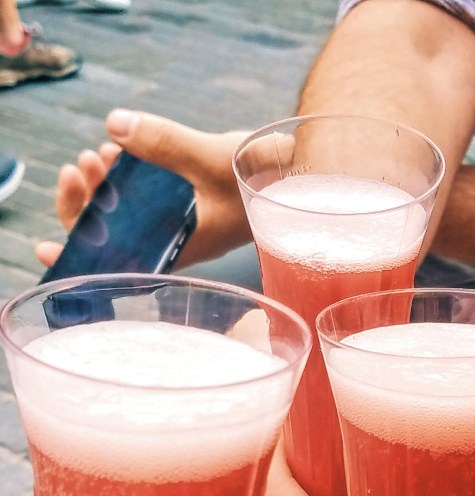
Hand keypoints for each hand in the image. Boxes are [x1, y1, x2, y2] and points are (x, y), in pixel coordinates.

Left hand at [36, 110, 253, 271]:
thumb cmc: (263, 181)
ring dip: (102, 187)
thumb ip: (163, 142)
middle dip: (85, 204)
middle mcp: (174, 241)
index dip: (79, 258)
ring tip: (98, 154)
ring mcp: (178, 224)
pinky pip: (139, 199)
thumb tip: (113, 124)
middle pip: (113, 237)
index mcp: (178, 247)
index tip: (46, 249)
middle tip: (81, 166)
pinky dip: (123, 178)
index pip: (118, 262)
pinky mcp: (183, 206)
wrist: (298, 180)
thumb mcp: (209, 157)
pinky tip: (118, 153)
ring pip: (123, 216)